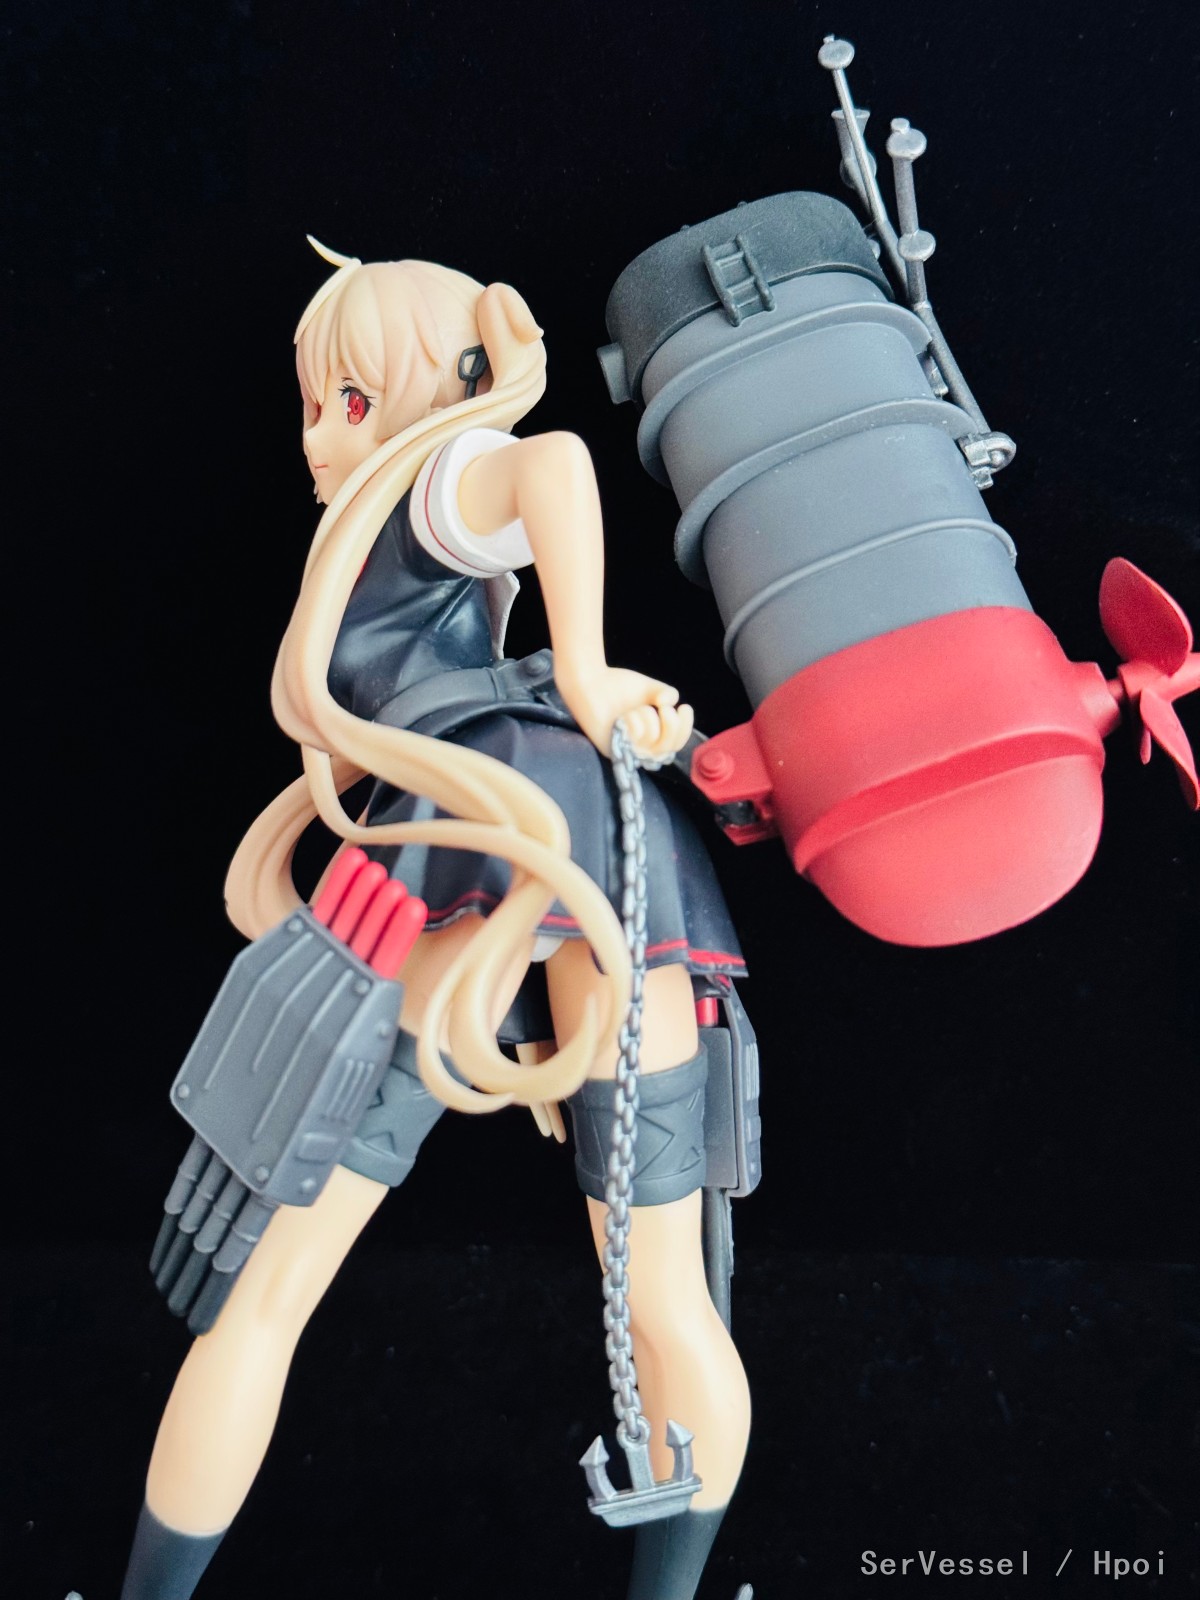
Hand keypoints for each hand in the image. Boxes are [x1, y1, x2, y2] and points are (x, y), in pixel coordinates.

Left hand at [558, 665, 693, 761]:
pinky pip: (637, 739)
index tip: (684, 707)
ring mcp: (626, 751)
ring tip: (632, 710)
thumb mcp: (650, 689)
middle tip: (663, 708)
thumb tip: (671, 704)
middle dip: (672, 725)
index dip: (685, 728)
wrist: (589, 681)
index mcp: (648, 736)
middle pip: (669, 748)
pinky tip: (621, 717)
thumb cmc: (616, 686)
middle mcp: (638, 748)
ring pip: (654, 741)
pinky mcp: (614, 749)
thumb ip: (666, 695)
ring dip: (648, 718)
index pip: (675, 744)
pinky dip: (634, 722)